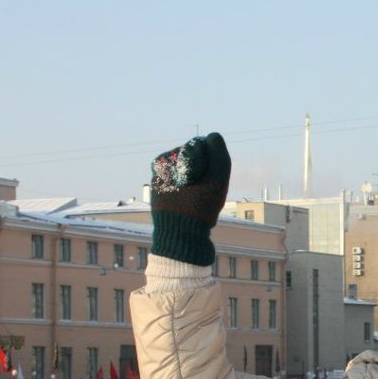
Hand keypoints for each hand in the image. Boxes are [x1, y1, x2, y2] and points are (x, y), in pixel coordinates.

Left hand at [148, 132, 230, 265]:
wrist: (180, 242)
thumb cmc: (199, 210)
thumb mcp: (216, 180)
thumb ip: (219, 154)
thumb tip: (213, 136)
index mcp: (166, 160)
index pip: (200, 149)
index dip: (213, 164)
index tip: (211, 183)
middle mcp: (158, 169)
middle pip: (194, 162)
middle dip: (206, 174)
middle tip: (208, 194)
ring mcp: (159, 183)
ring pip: (190, 175)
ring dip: (201, 185)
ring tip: (202, 204)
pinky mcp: (162, 198)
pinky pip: (184, 188)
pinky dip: (193, 195)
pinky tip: (194, 209)